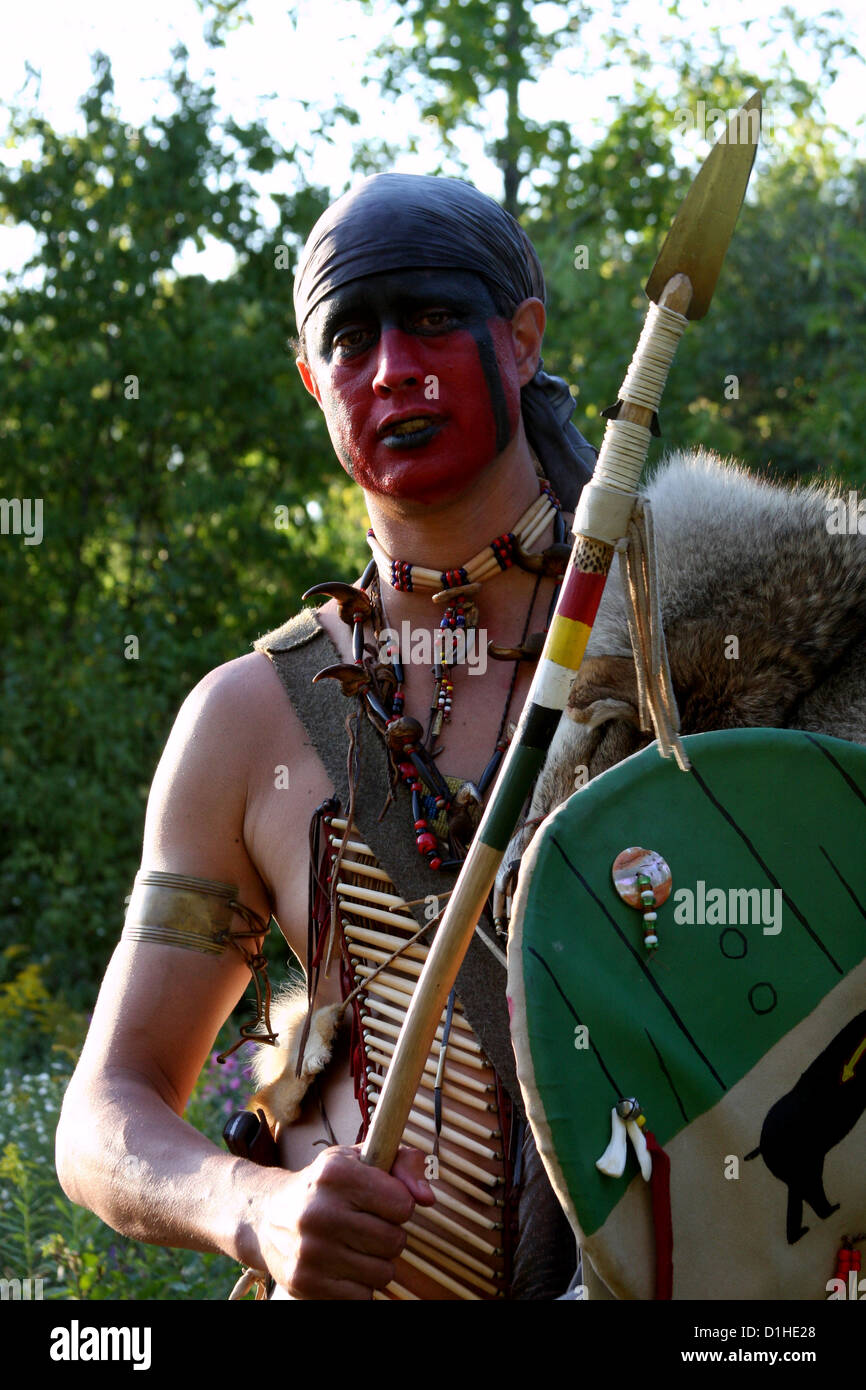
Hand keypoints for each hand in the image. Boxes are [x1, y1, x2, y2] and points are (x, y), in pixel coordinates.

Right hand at [258, 1144, 434, 1298]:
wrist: (266, 1217)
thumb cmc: (324, 1186)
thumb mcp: (358, 1160)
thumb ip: (403, 1165)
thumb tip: (428, 1198)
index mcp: (336, 1174)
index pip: (403, 1204)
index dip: (399, 1204)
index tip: (382, 1201)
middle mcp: (320, 1211)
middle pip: (395, 1241)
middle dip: (389, 1235)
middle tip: (368, 1226)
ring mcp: (311, 1250)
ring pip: (382, 1272)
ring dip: (377, 1262)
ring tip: (355, 1246)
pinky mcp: (305, 1283)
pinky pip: (362, 1296)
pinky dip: (359, 1285)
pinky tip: (342, 1265)